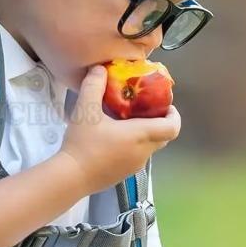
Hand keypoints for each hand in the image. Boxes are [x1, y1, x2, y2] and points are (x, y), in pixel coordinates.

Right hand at [60, 65, 180, 192]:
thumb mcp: (86, 110)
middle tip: (145, 110)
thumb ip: (94, 86)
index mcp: (141, 135)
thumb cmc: (83, 143)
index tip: (166, 106)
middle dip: (160, 123)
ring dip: (146, 134)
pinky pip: (138, 157)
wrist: (70, 177)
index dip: (175, 116)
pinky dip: (135, 146)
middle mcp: (144, 152)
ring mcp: (135, 165)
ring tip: (128, 122)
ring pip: (150, 148)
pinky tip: (115, 139)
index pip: (173, 128)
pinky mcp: (125, 174)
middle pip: (164, 137)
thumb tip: (100, 69)